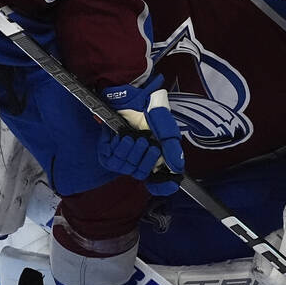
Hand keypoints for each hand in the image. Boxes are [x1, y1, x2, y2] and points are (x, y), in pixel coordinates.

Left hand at [99, 78, 184, 194]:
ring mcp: (123, 157)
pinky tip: (121, 137)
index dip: (162, 186)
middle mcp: (139, 160)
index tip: (167, 184)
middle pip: (142, 174)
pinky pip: (112, 160)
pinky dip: (117, 148)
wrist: (133, 98)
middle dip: (145, 159)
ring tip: (133, 137)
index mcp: (155, 159)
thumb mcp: (168, 131)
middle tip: (146, 143)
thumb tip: (177, 169)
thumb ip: (173, 150)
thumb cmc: (152, 114)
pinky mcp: (108, 152)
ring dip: (131, 152)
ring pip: (126, 168)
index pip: (159, 183)